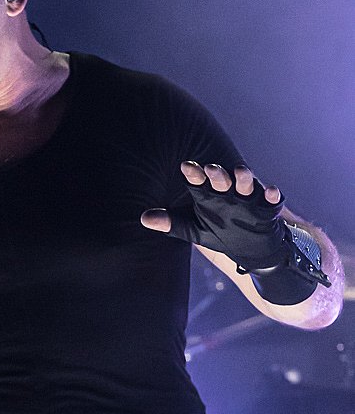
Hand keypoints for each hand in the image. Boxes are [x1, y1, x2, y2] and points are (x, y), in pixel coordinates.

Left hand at [141, 161, 286, 269]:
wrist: (249, 247)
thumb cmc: (218, 230)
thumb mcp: (193, 229)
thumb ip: (170, 223)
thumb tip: (143, 219)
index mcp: (209, 194)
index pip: (199, 180)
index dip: (194, 173)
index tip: (186, 166)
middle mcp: (228, 191)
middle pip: (222, 179)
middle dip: (217, 173)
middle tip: (211, 168)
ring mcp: (248, 198)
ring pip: (246, 183)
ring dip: (244, 177)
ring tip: (240, 171)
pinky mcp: (267, 207)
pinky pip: (271, 199)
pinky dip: (271, 195)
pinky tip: (270, 191)